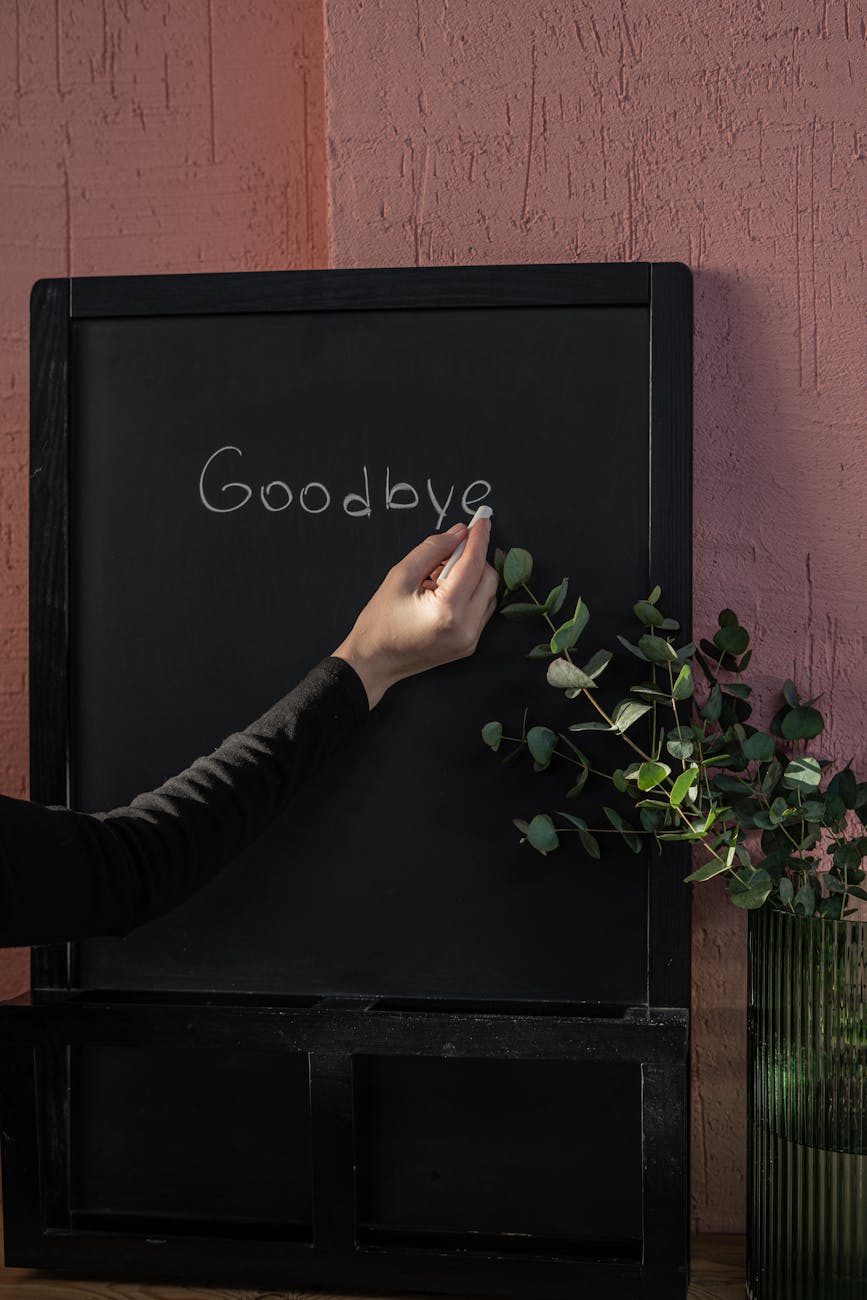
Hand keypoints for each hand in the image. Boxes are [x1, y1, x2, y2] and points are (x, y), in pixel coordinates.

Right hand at [332, 519, 498, 708]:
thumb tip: (459, 532)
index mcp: (448, 611)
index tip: (482, 519)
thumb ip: (432, 550)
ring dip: (472, 576)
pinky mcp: (469, 645)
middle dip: (473, 558)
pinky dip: (469, 593)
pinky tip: (443, 591)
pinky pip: (481, 610)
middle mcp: (466, 628)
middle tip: (447, 551)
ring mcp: (470, 640)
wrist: (373, 663)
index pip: (472, 565)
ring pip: (489, 594)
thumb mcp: (400, 576)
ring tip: (438, 576)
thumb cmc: (379, 622)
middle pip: (488, 578)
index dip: (478, 538)